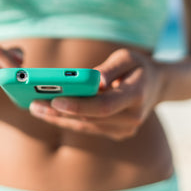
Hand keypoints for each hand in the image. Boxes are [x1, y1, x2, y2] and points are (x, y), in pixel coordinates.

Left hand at [29, 48, 165, 140]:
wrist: (156, 85)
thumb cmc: (137, 66)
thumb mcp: (127, 57)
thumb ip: (110, 68)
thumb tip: (94, 80)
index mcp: (136, 95)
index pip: (104, 106)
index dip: (79, 105)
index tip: (55, 100)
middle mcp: (132, 118)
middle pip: (90, 119)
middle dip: (59, 112)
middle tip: (34, 104)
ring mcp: (125, 130)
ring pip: (85, 126)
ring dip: (58, 118)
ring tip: (35, 107)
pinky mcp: (116, 133)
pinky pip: (87, 128)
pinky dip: (67, 120)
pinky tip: (48, 112)